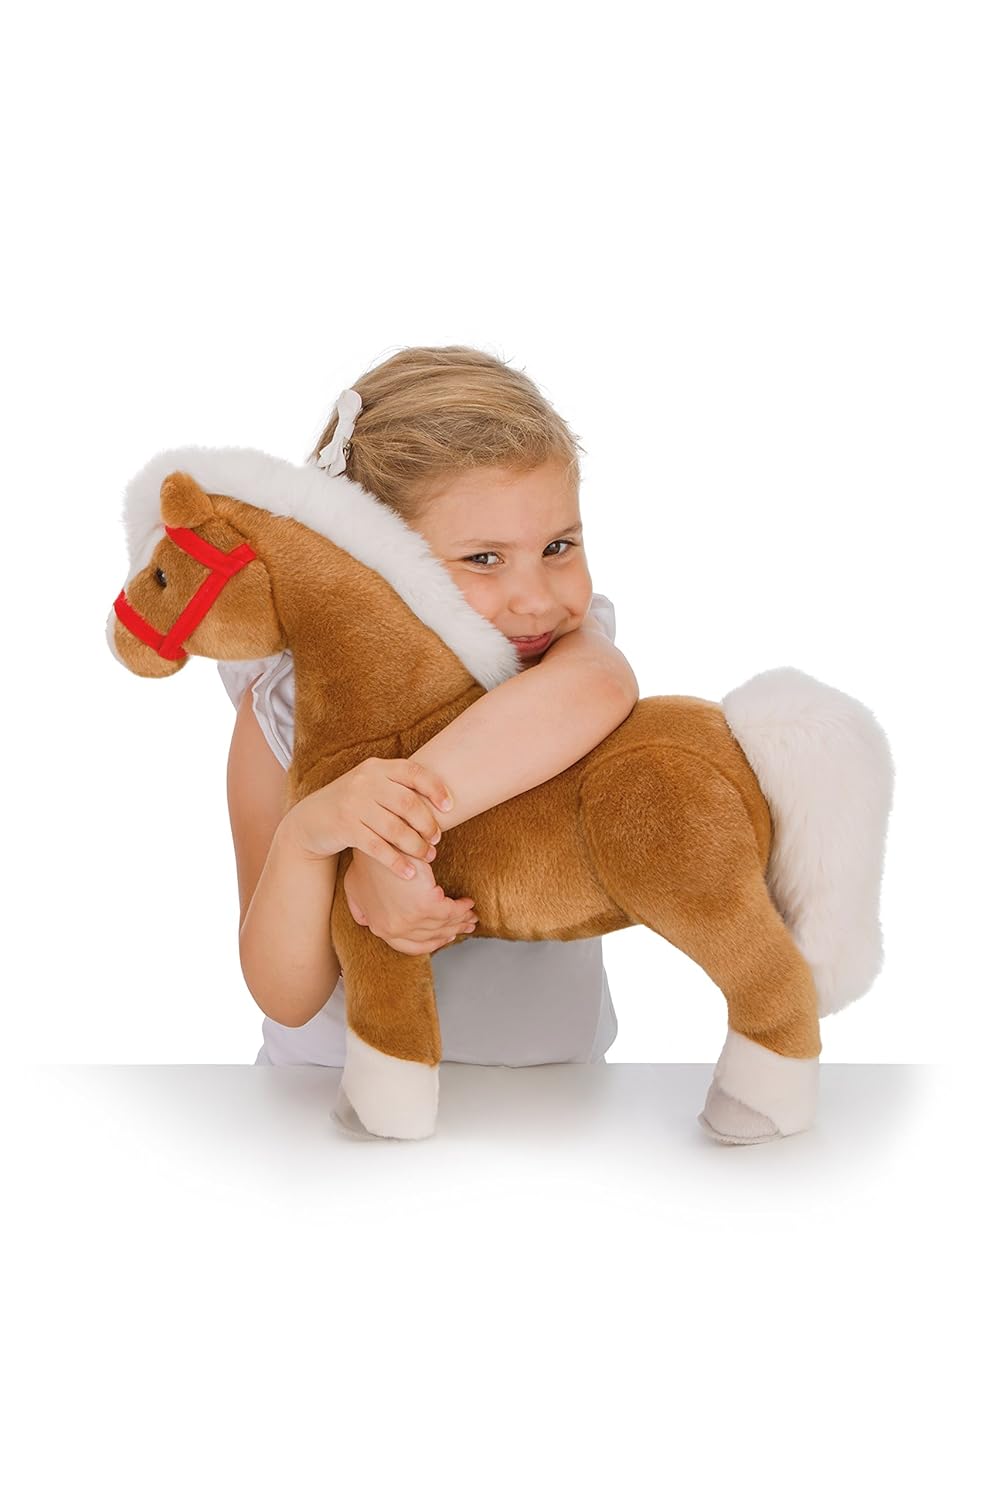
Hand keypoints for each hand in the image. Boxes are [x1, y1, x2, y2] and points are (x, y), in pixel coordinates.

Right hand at [285, 757, 450, 878]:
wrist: (310, 820)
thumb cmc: (352, 805)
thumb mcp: (370, 786)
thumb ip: (397, 787)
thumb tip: (443, 799)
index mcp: (377, 768)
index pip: (413, 772)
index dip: (435, 788)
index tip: (450, 807)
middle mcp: (365, 782)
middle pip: (407, 802)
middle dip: (427, 823)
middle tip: (437, 838)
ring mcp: (353, 804)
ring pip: (395, 828)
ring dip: (416, 846)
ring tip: (428, 856)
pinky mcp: (344, 827)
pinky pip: (378, 847)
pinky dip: (396, 862)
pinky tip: (408, 873)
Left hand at [345, 849, 478, 954]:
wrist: (377, 841)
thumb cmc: (366, 858)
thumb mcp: (355, 888)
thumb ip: (361, 908)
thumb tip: (365, 922)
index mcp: (380, 927)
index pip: (410, 945)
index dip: (430, 942)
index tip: (444, 936)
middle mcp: (394, 929)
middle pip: (431, 937)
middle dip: (451, 931)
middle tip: (466, 926)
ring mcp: (409, 920)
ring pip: (443, 925)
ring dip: (461, 920)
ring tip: (471, 915)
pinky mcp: (425, 906)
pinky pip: (451, 912)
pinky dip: (462, 908)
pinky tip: (467, 903)